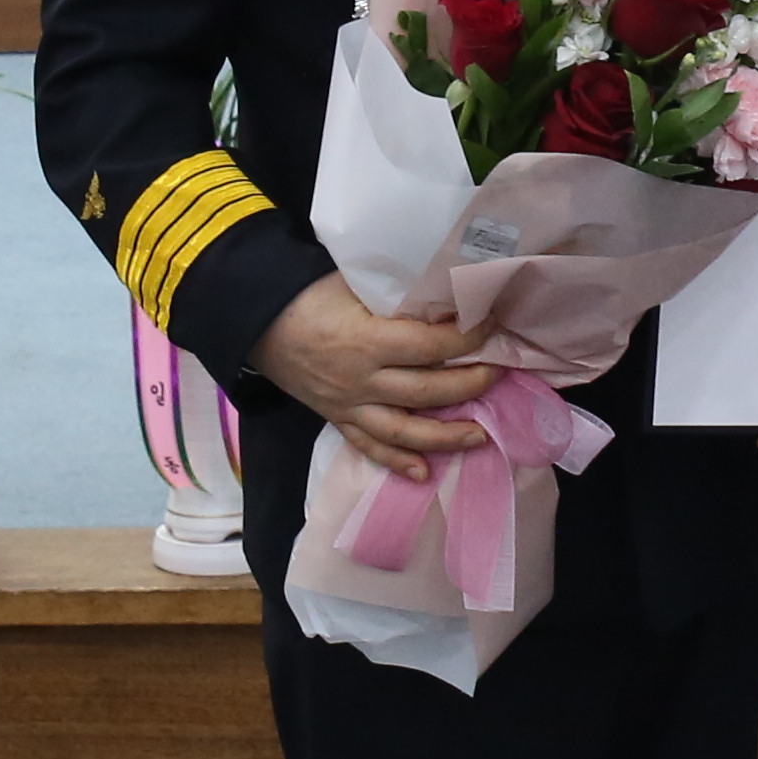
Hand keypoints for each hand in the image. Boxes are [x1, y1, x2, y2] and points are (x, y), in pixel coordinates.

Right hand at [251, 275, 503, 482]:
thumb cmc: (308, 295)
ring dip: (445, 437)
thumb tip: (448, 296)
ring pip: (404, 431)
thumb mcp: (354, 285)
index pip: (430, 347)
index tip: (492, 325)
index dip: (467, 338)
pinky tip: (424, 473)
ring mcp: (349, 405)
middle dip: (471, 385)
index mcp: (367, 340)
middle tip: (501, 373)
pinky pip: (369, 446)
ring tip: (482, 436)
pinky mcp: (337, 418)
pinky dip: (396, 463)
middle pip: (427, 392)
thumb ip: (397, 297)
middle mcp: (361, 380)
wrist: (256, 322)